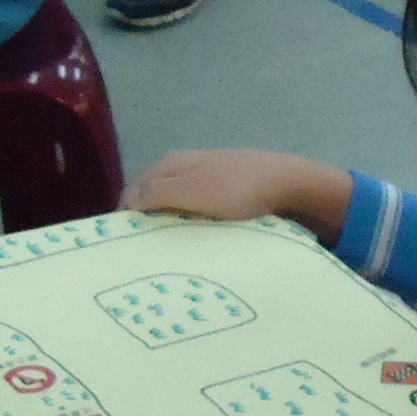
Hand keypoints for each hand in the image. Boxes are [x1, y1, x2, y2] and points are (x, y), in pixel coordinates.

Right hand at [122, 149, 353, 241]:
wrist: (289, 183)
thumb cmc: (237, 190)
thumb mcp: (192, 192)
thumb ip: (157, 194)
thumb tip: (127, 201)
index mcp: (171, 163)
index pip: (134, 190)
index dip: (127, 216)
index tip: (127, 246)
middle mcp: (185, 163)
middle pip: (154, 194)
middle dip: (146, 219)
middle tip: (148, 252)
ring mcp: (208, 174)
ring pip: (176, 200)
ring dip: (170, 221)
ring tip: (171, 249)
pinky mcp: (227, 187)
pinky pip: (198, 205)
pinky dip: (192, 219)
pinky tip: (199, 235)